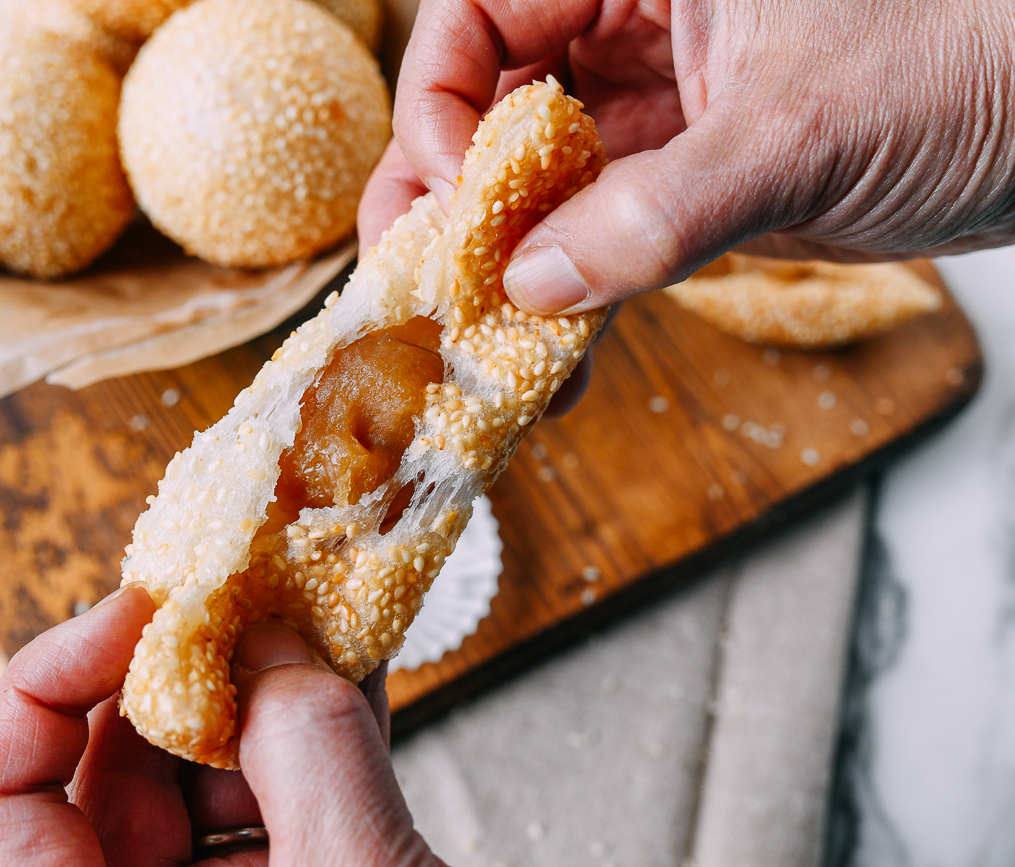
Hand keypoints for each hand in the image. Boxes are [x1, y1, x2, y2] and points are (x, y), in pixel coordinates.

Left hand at [0, 585, 442, 865]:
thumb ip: (310, 749)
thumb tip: (272, 643)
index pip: (0, 803)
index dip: (47, 683)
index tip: (143, 609)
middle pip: (108, 774)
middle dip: (183, 675)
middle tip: (248, 596)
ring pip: (196, 783)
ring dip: (259, 695)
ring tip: (312, 617)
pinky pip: (265, 807)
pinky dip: (306, 738)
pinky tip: (348, 671)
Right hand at [362, 0, 1014, 318]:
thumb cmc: (973, 63)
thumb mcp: (802, 129)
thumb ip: (660, 208)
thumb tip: (534, 284)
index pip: (484, 14)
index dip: (445, 101)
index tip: (457, 195)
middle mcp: (635, 30)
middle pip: (491, 108)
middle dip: (449, 199)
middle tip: (415, 284)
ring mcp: (659, 116)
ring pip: (538, 187)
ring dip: (501, 269)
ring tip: (469, 343)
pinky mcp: (688, 191)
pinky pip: (601, 245)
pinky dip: (572, 306)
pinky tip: (552, 367)